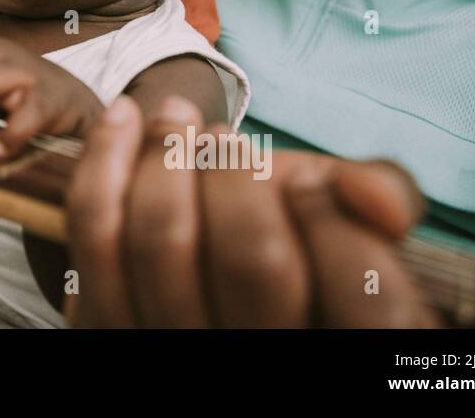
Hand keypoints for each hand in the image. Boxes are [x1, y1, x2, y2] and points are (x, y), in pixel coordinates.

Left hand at [65, 96, 438, 327]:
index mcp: (338, 339)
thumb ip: (382, 195)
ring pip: (164, 237)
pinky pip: (92, 231)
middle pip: (253, 257)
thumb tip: (378, 201)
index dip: (331, 221)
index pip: (361, 299)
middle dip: (238, 173)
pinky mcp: (102, 324)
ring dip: (167, 156)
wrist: (193, 272)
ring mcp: (174, 347)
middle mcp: (257, 358)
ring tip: (178, 117)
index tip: (301, 181)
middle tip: (227, 139)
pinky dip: (104, 157)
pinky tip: (124, 115)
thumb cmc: (282, 230)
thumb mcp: (344, 214)